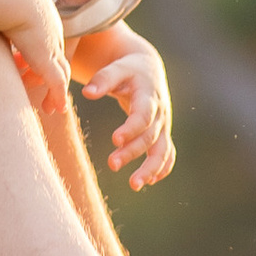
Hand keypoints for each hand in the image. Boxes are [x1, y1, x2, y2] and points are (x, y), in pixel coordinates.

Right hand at [5, 0, 73, 122]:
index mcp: (36, 12)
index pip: (40, 36)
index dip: (33, 52)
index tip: (20, 63)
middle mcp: (49, 29)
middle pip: (54, 55)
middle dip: (49, 72)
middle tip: (39, 85)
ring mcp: (51, 45)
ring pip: (59, 72)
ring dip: (55, 90)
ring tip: (51, 106)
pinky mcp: (48, 60)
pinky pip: (58, 84)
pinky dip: (58, 97)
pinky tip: (57, 109)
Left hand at [78, 34, 175, 190]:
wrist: (148, 70)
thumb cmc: (128, 70)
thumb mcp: (117, 69)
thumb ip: (103, 79)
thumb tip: (87, 92)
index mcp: (149, 96)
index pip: (143, 115)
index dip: (131, 128)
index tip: (115, 140)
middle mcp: (159, 113)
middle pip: (149, 137)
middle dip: (132, 152)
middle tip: (112, 164)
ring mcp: (163, 126)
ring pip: (162, 150)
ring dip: (150, 169)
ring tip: (134, 185)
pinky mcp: (162, 134)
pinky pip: (167, 154)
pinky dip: (161, 168)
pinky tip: (148, 182)